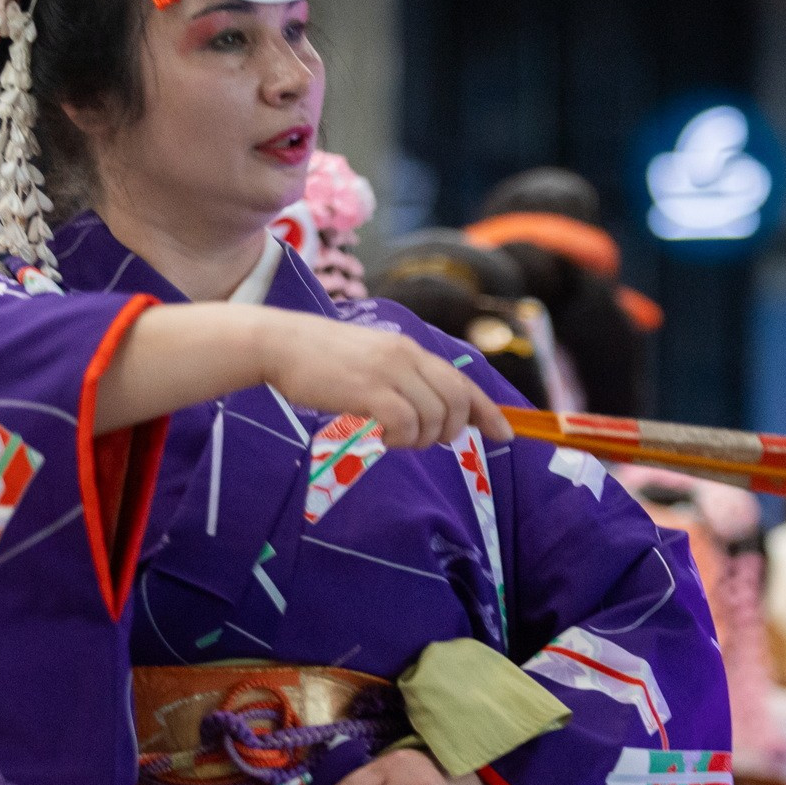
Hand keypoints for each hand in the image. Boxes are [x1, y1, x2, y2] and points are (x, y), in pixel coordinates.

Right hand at [258, 316, 510, 449]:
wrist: (280, 344)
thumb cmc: (320, 359)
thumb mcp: (371, 360)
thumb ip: (402, 378)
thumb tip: (429, 409)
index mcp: (410, 350)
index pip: (464, 381)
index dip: (488, 411)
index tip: (505, 434)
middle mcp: (406, 357)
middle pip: (457, 402)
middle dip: (451, 431)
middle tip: (423, 440)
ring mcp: (389, 372)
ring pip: (435, 416)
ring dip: (421, 439)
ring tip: (394, 438)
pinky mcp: (368, 390)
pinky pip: (406, 424)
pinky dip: (400, 439)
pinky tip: (379, 437)